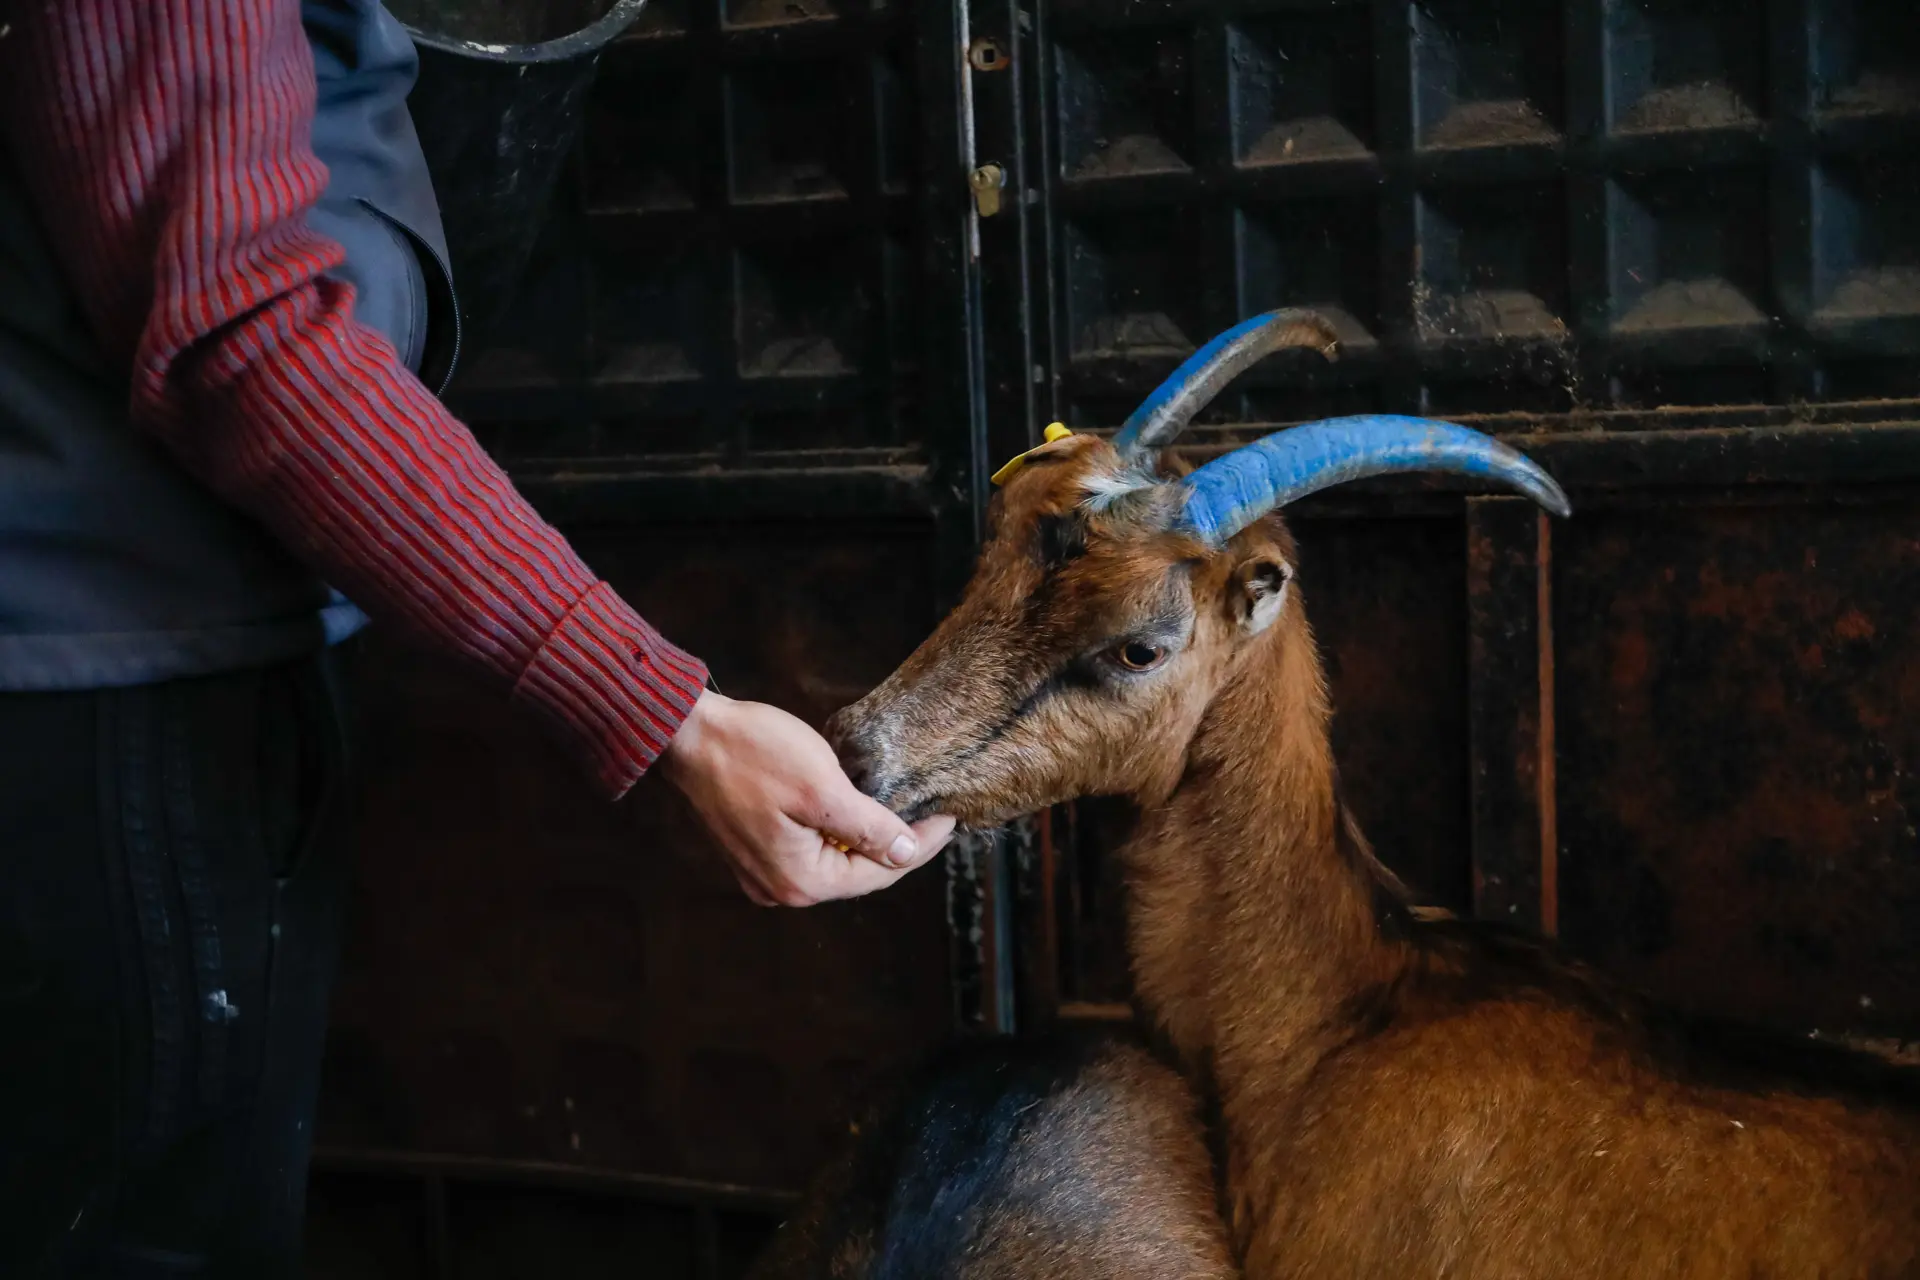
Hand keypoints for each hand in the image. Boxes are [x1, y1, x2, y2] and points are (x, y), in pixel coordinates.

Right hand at [658, 690, 957, 906]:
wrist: (688, 734)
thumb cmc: (752, 753)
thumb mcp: (822, 788)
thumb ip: (868, 828)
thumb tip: (905, 853)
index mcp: (800, 881)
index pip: (880, 873)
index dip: (920, 846)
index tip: (949, 817)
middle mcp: (780, 889)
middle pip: (859, 873)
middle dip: (896, 845)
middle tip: (930, 812)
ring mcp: (763, 873)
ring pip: (836, 861)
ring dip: (867, 837)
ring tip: (901, 807)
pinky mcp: (754, 851)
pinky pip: (811, 849)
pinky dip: (837, 832)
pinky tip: (855, 807)